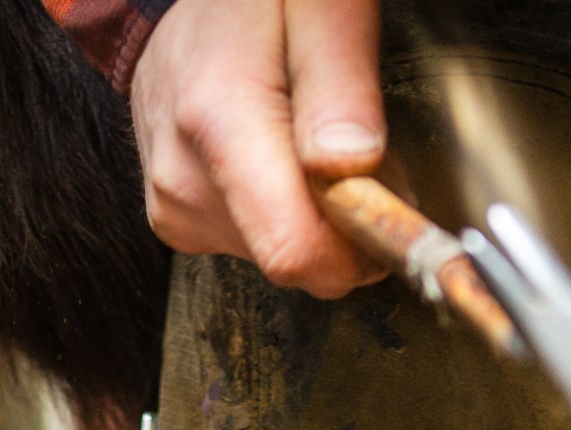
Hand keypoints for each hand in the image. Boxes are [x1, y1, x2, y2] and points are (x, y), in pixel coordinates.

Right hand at [131, 0, 387, 296]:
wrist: (182, 7)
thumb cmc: (251, 0)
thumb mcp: (317, 4)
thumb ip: (339, 80)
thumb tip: (351, 163)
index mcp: (220, 122)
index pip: (296, 251)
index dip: (361, 245)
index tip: (394, 199)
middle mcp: (186, 179)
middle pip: (301, 262)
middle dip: (349, 223)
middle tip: (360, 150)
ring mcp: (176, 206)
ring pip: (284, 260)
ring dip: (320, 218)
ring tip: (313, 145)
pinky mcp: (177, 221)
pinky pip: (258, 248)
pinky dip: (289, 216)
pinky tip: (283, 162)